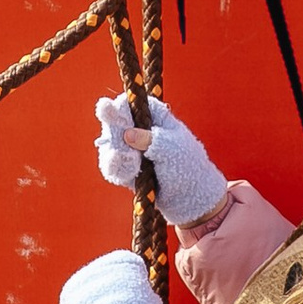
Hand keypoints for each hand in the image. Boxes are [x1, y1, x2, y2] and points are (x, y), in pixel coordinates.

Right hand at [93, 93, 227, 228]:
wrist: (192, 199)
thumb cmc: (188, 167)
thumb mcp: (170, 148)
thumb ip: (148, 138)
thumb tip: (126, 133)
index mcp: (156, 117)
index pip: (131, 105)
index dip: (120, 108)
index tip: (115, 115)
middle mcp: (142, 131)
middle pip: (116, 124)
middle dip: (114, 133)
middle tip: (119, 143)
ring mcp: (133, 151)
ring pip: (110, 146)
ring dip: (115, 154)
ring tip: (129, 161)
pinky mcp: (128, 170)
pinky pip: (112, 166)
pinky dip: (116, 169)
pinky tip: (126, 173)